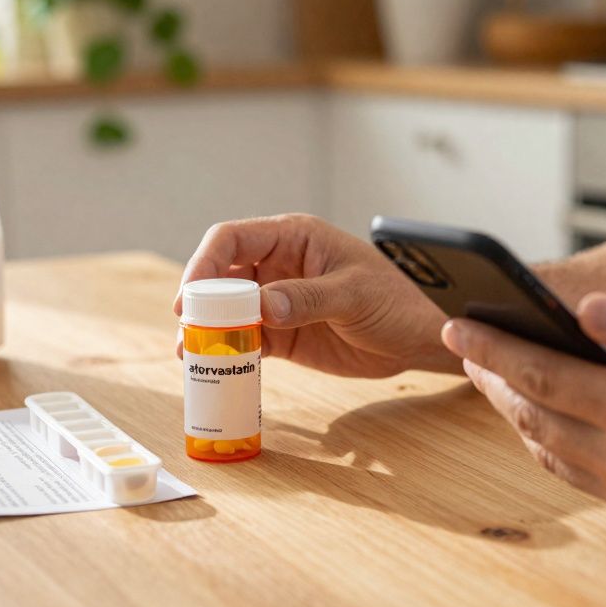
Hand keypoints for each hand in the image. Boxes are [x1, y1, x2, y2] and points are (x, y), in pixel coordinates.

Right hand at [175, 214, 456, 377]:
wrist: (416, 342)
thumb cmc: (395, 302)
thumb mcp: (354, 295)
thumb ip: (308, 298)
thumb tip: (263, 305)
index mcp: (294, 238)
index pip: (232, 239)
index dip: (204, 263)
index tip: (191, 296)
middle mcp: (277, 265)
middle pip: (221, 275)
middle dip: (200, 300)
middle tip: (188, 329)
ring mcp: (277, 301)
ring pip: (227, 310)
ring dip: (207, 330)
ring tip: (191, 353)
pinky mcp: (282, 335)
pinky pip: (245, 340)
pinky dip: (228, 352)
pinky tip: (215, 368)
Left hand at [440, 292, 605, 541]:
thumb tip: (585, 311)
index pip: (542, 377)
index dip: (492, 349)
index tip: (456, 325)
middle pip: (532, 416)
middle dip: (491, 376)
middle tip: (464, 342)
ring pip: (547, 449)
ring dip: (513, 410)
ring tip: (493, 371)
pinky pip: (574, 473)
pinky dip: (547, 439)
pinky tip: (542, 412)